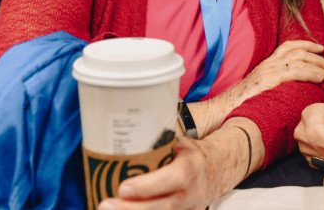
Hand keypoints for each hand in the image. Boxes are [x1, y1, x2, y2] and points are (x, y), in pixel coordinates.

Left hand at [99, 121, 257, 209]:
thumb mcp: (180, 141)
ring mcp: (189, 208)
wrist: (217, 169)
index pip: (174, 178)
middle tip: (106, 205)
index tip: (123, 187)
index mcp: (192, 166)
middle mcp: (192, 191)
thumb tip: (123, 123)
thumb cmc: (191, 153)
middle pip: (164, 206)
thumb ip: (158, 138)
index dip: (149, 186)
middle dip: (133, 209)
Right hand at [234, 39, 323, 96]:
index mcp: (266, 65)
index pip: (288, 47)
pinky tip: (320, 78)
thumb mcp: (259, 90)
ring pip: (300, 60)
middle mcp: (268, 64)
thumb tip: (291, 91)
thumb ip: (274, 86)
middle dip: (318, 57)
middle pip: (298, 52)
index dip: (306, 45)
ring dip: (319, 65)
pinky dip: (310, 73)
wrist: (224, 110)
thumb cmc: (242, 105)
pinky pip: (295, 72)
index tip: (320, 49)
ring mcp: (268, 71)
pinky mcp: (269, 80)